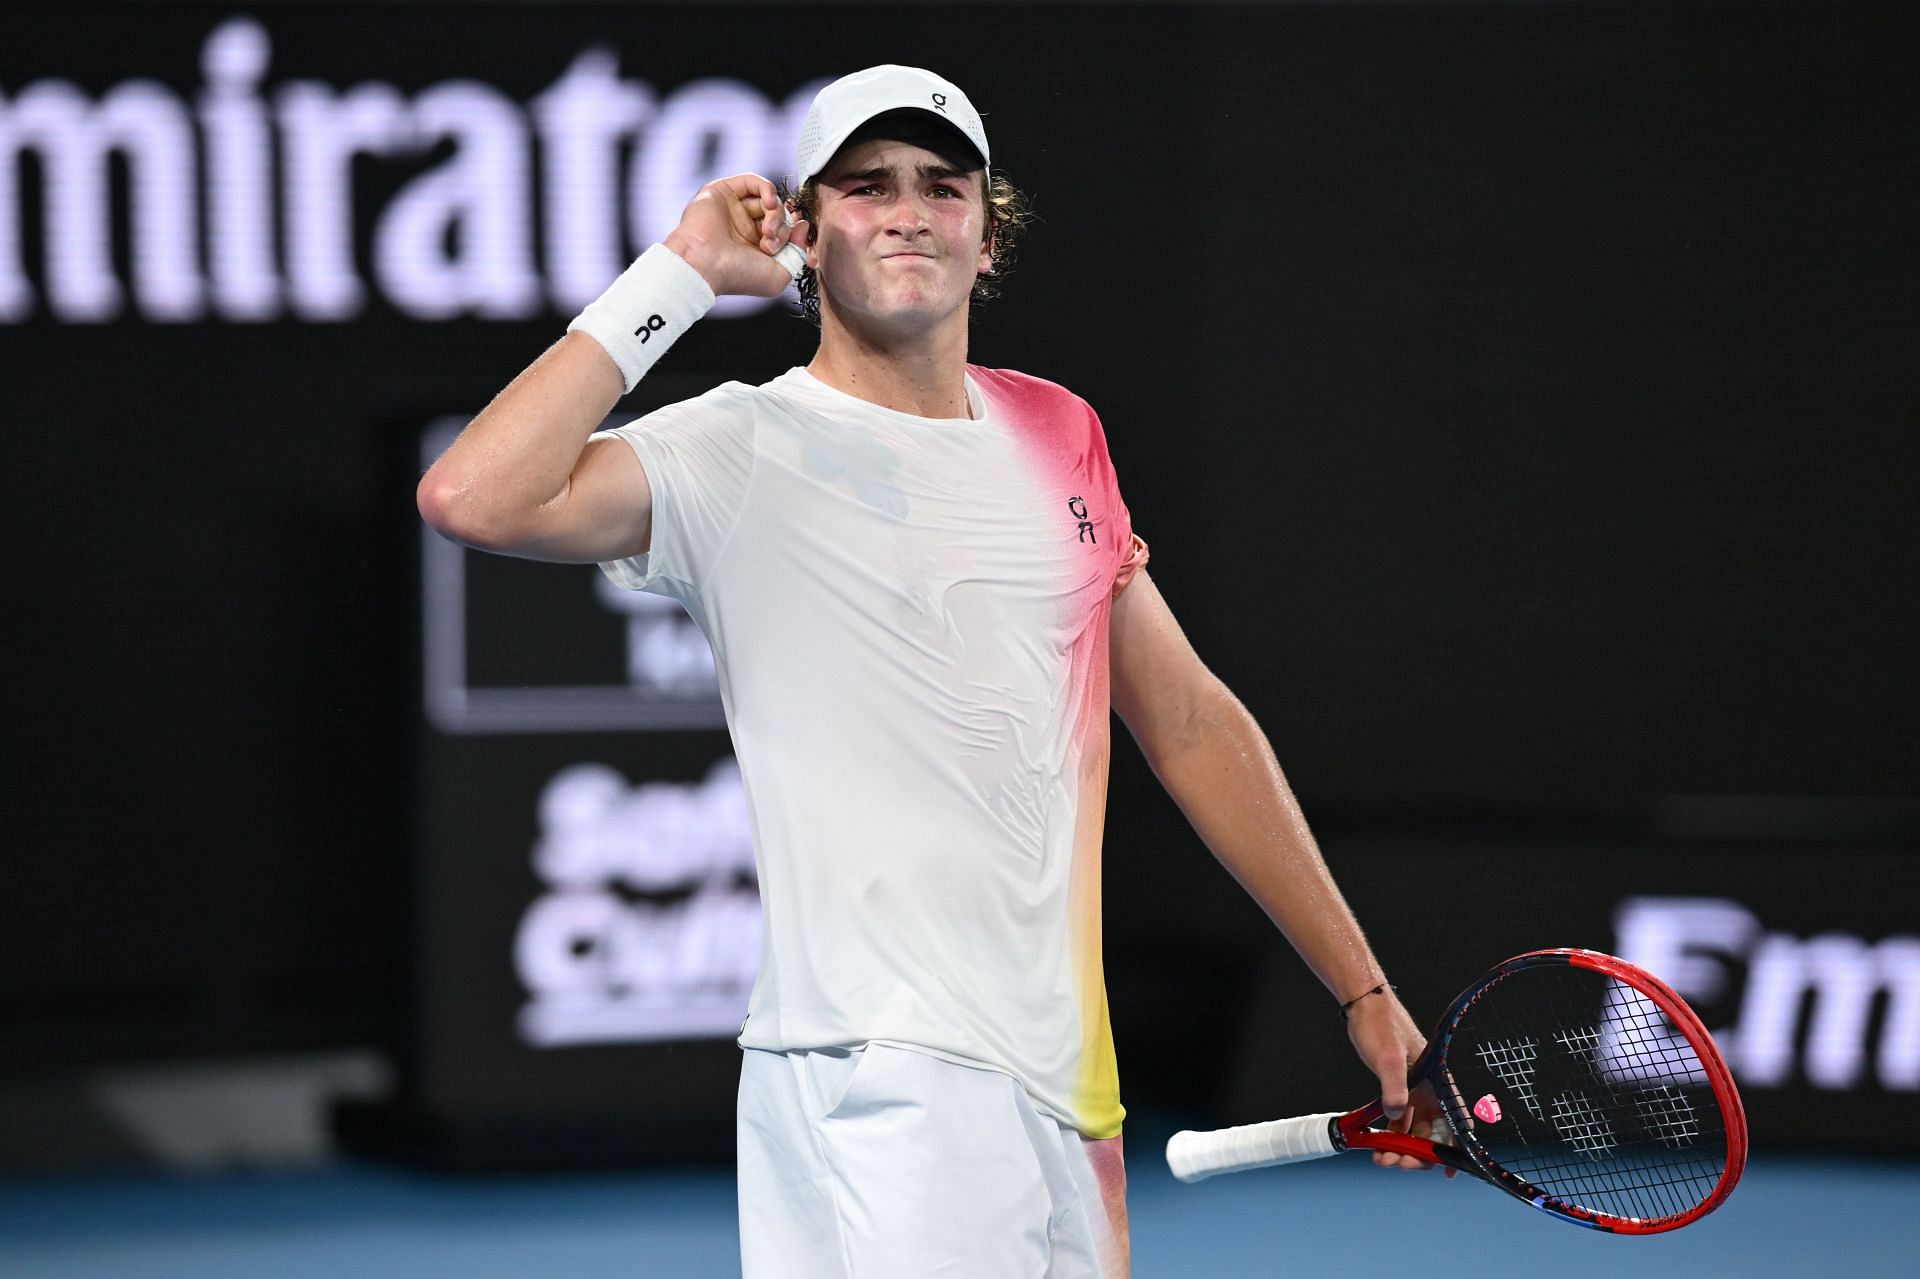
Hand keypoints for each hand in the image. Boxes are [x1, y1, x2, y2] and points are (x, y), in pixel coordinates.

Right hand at [662, 172, 810, 299]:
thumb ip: (797, 253)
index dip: (795, 234)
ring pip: (769, 200)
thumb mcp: (778, 276)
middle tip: (771, 243)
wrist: (704, 265)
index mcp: (756, 247)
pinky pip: (753, 181)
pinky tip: (770, 203)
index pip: (786, 231)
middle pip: (780, 215)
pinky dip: (768, 189)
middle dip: (783, 229)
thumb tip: (803, 226)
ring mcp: (734, 209)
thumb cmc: (737, 275)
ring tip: (768, 231)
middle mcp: (746, 227)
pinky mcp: (723, 191)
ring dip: (776, 213)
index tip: (797, 243)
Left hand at [1345, 991, 1451, 1173]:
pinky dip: (1390, 1134)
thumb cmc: (1380, 1024)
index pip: (1457, 1120)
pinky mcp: (1397, 1087)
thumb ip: (1394, 1088)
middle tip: (1398, 1162)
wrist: (1363, 1004)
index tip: (1451, 1171)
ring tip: (1382, 1158)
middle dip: (1419, 1153)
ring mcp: (1414, 1089)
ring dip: (1401, 1147)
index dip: (1457, 1148)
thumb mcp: (1388, 1058)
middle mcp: (1430, 1088)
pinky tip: (1377, 1144)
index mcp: (1438, 1081)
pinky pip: (1398, 1119)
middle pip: (1434, 1132)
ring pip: (1414, 1129)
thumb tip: (1395, 1117)